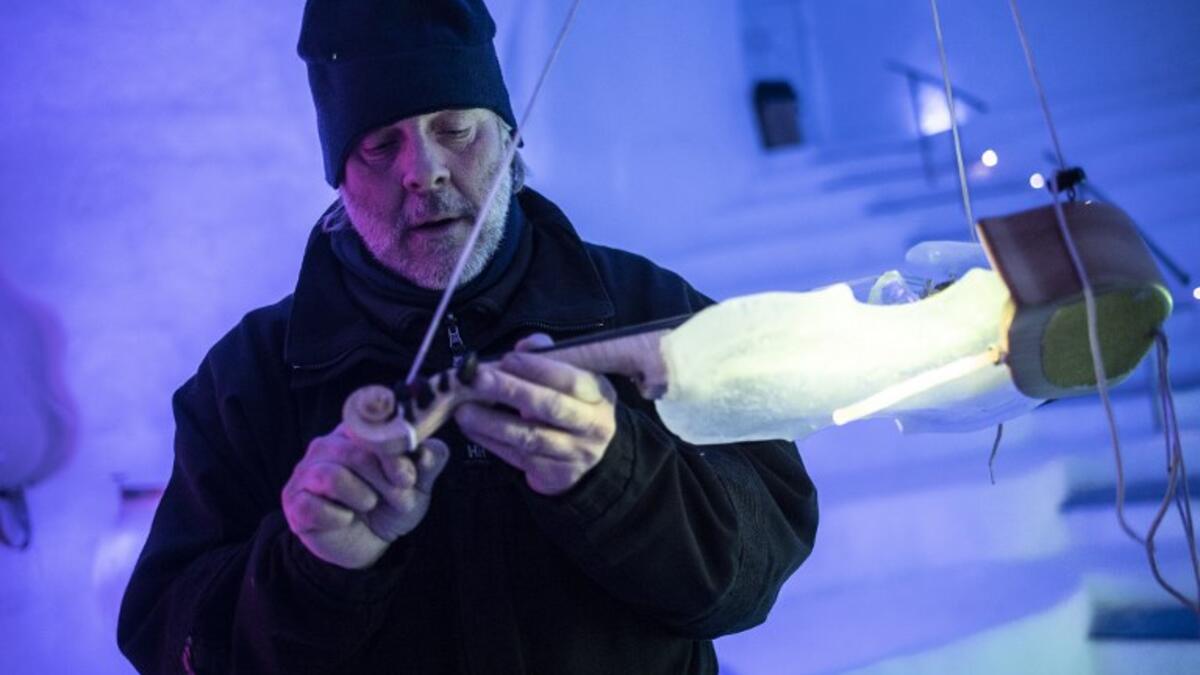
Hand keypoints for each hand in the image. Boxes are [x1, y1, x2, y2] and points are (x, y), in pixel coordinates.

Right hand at [282, 424, 448, 568]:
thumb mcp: (417, 485)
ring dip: (360, 496)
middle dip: (384, 481)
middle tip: (401, 500)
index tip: (409, 477)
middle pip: (354, 453)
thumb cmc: (389, 505)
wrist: (367, 544)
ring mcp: (305, 473)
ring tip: (370, 505)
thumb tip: (432, 450)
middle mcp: (326, 446)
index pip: (371, 429)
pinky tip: (346, 520)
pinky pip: (312, 506)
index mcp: (355, 433)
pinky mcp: (294, 502)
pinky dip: (337, 517)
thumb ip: (428, 463)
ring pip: (331, 476)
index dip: (393, 454)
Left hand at [454, 334, 616, 495]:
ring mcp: (575, 454)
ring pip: (530, 437)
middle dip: (511, 391)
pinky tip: (471, 429)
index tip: (506, 359)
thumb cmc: (573, 404)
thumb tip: (523, 347)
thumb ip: (548, 355)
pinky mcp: (556, 475)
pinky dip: (491, 442)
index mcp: (599, 395)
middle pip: (551, 407)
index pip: (571, 380)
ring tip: (463, 410)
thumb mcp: (572, 376)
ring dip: (492, 422)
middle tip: (477, 381)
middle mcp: (593, 426)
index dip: (538, 368)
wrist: (587, 452)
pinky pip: (518, 457)